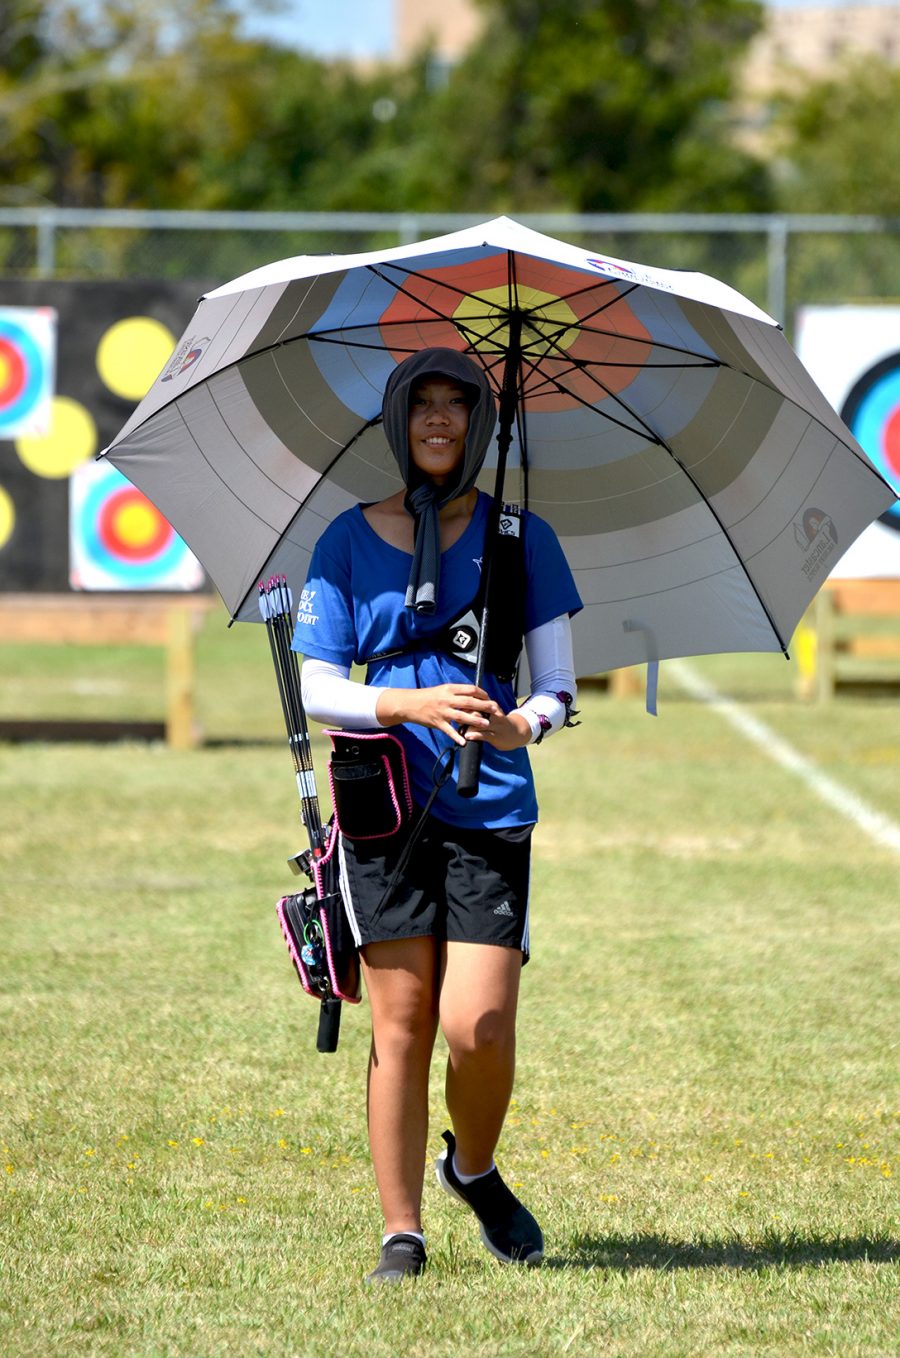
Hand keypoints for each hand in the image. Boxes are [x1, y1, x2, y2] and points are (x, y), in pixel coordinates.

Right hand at [376, 682, 496, 746]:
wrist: (409, 704)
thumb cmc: (427, 696)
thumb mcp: (442, 690)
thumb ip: (456, 693)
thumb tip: (471, 695)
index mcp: (449, 689)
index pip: (470, 689)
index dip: (481, 693)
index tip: (488, 697)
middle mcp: (446, 699)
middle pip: (469, 702)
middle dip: (484, 705)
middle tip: (494, 709)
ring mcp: (442, 712)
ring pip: (461, 716)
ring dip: (475, 720)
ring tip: (486, 724)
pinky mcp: (437, 723)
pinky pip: (449, 731)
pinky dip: (456, 736)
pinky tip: (464, 742)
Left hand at [462, 703, 531, 750]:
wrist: (516, 733)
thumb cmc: (498, 722)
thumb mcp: (491, 711)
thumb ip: (479, 707)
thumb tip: (462, 706)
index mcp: (491, 706)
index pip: (477, 701)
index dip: (465, 703)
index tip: (456, 705)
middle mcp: (494, 714)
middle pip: (477, 711)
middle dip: (465, 713)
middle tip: (455, 715)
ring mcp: (495, 725)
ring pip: (480, 722)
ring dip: (468, 724)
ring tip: (459, 725)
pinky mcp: (496, 736)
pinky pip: (484, 735)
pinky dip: (475, 735)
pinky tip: (467, 736)